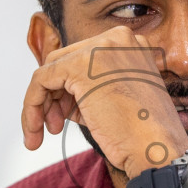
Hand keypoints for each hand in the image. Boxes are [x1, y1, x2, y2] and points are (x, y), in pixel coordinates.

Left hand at [21, 25, 187, 178]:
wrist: (155, 150)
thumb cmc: (143, 134)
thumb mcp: (119, 98)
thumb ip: (93, 86)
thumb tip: (60, 91)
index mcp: (131, 43)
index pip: (83, 58)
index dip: (69, 90)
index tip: (65, 116)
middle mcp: (117, 38)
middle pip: (65, 62)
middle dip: (53, 97)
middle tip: (53, 126)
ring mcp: (99, 48)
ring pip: (50, 71)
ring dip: (41, 104)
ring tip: (43, 133)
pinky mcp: (79, 65)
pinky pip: (41, 80)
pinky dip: (32, 105)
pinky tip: (35, 130)